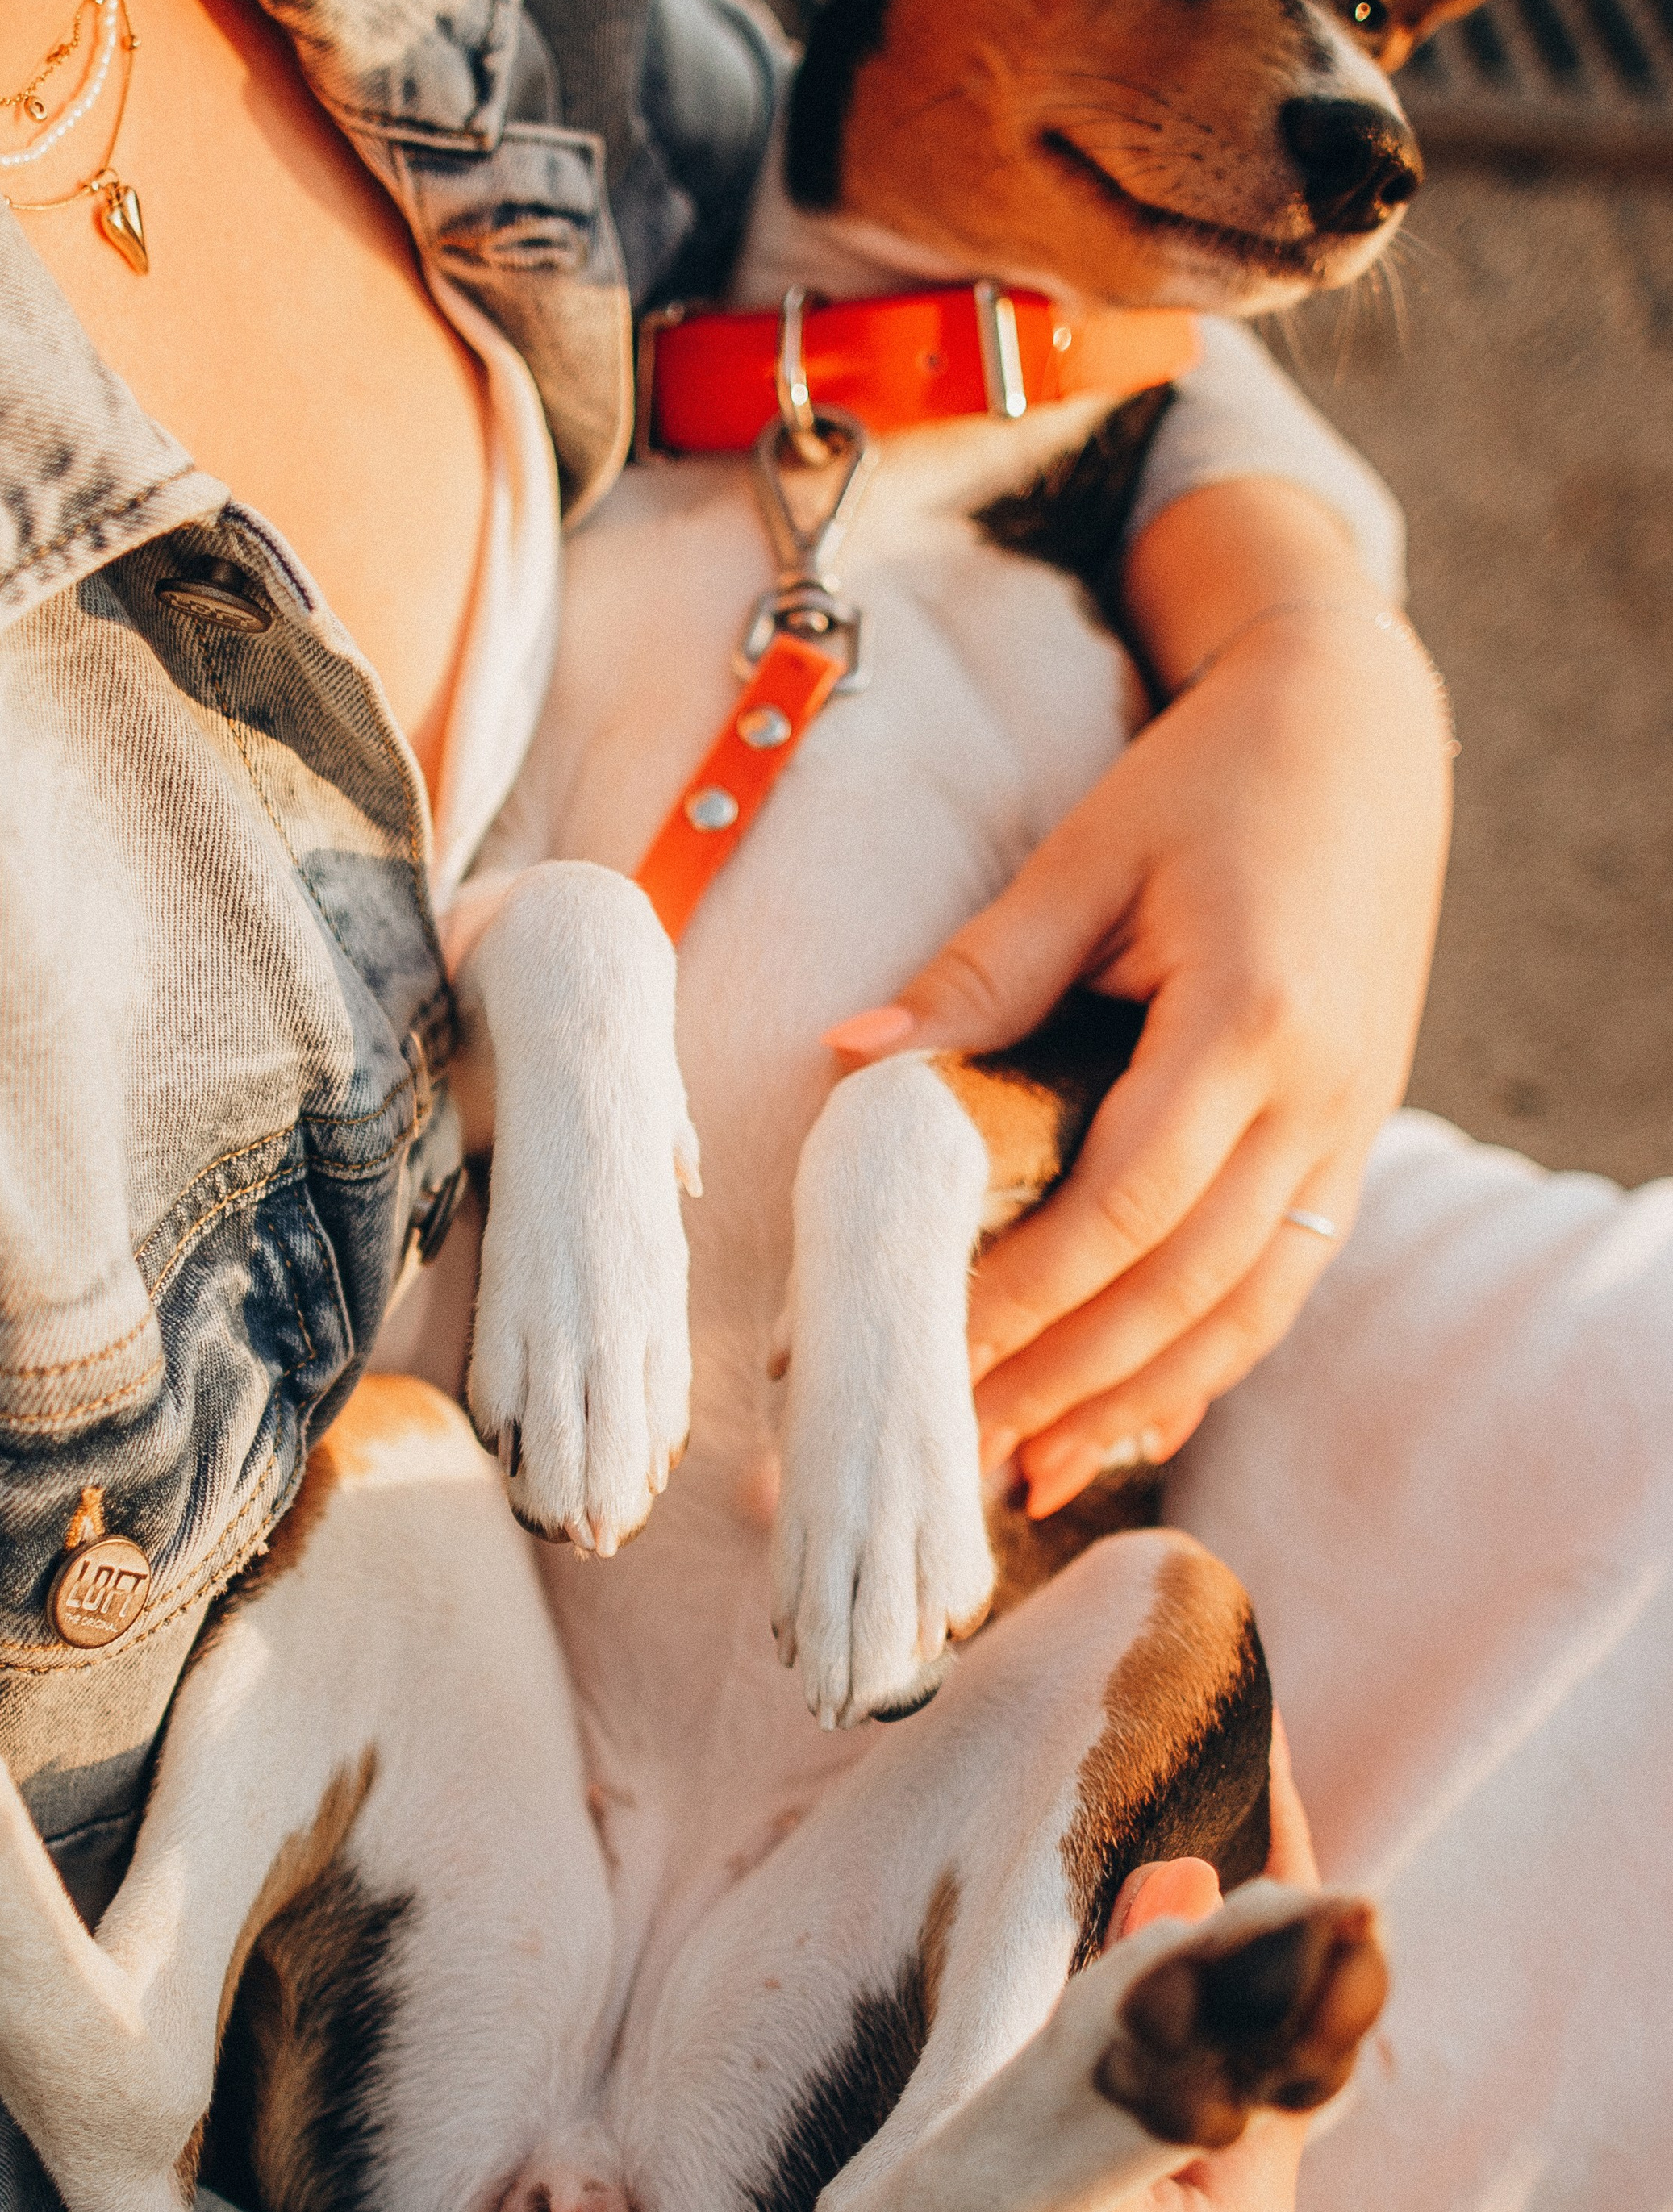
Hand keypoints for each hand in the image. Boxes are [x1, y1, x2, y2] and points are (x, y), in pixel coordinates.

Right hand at [478, 1732, 1320, 2211]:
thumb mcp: (1060, 2201)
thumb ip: (1116, 2040)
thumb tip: (1183, 1879)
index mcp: (1231, 2187)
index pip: (1281, 1986)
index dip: (1271, 1863)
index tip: (1242, 1735)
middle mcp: (1186, 2193)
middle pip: (1212, 1997)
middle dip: (1180, 1880)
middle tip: (1130, 1745)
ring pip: (1132, 2030)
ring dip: (1107, 1931)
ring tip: (1068, 1802)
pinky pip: (1065, 2077)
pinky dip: (1050, 1996)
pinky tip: (1005, 1932)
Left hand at [830, 481, 1453, 1516]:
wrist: (1362, 736)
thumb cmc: (1210, 781)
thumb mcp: (1088, 855)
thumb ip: (980, 971)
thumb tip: (850, 1058)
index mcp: (1251, 1021)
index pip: (1126, 1202)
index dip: (1024, 1292)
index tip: (924, 1347)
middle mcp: (1319, 1098)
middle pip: (1184, 1285)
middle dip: (1062, 1380)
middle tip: (949, 1450)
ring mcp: (1349, 1131)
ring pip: (1246, 1311)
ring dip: (1134, 1404)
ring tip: (1028, 1475)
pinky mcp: (1352, 1146)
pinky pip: (1279, 1287)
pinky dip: (1200, 1366)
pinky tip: (1125, 1423)